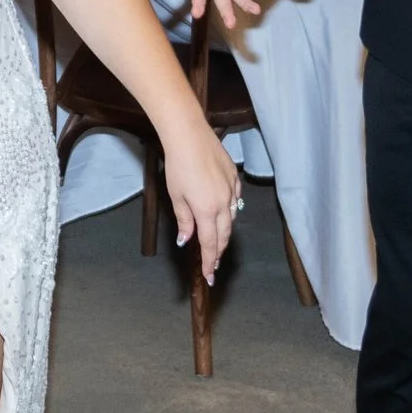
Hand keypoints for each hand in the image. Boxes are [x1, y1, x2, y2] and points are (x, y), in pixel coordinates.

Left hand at [161, 134, 240, 284]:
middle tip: (214, 263)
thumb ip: (184, 221)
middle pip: (224, 234)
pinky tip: (225, 212)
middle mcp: (223, 204)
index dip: (210, 261)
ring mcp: (232, 190)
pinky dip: (230, 210)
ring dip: (224, 232)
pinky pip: (235, 200)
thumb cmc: (178, 166)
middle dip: (219, 251)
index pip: (210, 244)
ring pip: (232, 218)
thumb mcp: (176, 197)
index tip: (210, 275)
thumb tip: (186, 240)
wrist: (189, 136)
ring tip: (217, 241)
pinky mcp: (234, 177)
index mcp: (207, 211)